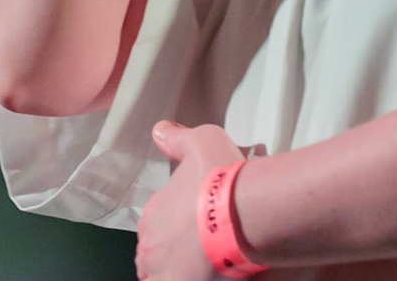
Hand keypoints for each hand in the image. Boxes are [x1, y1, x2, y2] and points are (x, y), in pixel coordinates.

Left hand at [134, 119, 247, 280]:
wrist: (244, 211)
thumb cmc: (224, 180)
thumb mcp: (200, 141)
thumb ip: (178, 139)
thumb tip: (161, 131)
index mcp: (156, 210)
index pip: (154, 222)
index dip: (173, 223)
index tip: (192, 223)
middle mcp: (153, 240)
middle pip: (154, 249)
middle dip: (170, 248)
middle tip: (197, 246)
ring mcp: (163, 266)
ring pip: (156, 272)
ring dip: (169, 268)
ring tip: (194, 264)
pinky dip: (172, 280)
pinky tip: (193, 276)